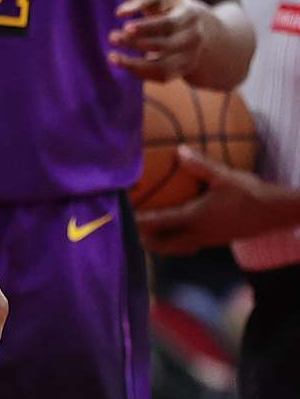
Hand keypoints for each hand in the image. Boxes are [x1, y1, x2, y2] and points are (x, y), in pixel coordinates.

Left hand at [109, 0, 211, 80]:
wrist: (189, 24)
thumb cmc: (164, 4)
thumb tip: (120, 12)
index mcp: (190, 15)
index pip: (168, 23)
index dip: (147, 27)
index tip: (125, 26)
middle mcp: (193, 38)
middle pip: (164, 45)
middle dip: (136, 43)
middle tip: (112, 37)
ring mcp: (190, 56)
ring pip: (163, 67)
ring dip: (135, 65)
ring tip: (112, 56)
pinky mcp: (182, 70)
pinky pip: (161, 77)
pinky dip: (140, 72)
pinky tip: (122, 63)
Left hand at [137, 147, 299, 254]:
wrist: (276, 214)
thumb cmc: (250, 194)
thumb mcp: (225, 177)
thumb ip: (200, 165)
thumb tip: (179, 150)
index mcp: (195, 219)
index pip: (158, 223)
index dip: (137, 222)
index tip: (121, 217)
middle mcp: (197, 234)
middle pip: (162, 244)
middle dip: (143, 239)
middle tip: (127, 226)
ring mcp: (207, 241)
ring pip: (175, 248)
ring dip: (158, 242)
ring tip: (144, 231)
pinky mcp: (215, 241)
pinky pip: (187, 245)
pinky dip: (174, 241)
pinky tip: (173, 229)